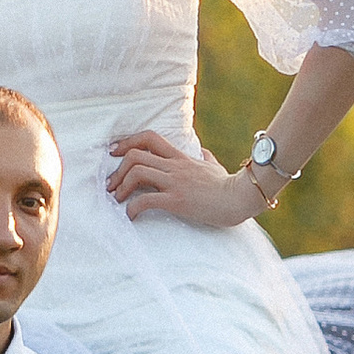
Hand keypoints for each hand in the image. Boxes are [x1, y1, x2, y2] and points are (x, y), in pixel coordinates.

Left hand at [106, 132, 263, 231]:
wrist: (242, 197)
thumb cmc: (229, 185)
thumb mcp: (215, 167)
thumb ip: (206, 159)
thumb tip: (204, 154)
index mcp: (180, 158)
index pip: (149, 138)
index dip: (127, 142)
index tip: (115, 153)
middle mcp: (174, 167)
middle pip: (135, 154)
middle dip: (117, 169)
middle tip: (111, 185)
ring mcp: (175, 182)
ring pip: (137, 172)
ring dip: (121, 186)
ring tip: (117, 200)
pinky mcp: (177, 200)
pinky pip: (146, 200)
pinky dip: (132, 208)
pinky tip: (130, 216)